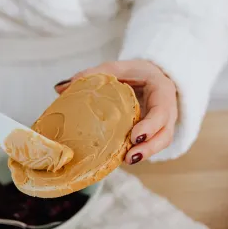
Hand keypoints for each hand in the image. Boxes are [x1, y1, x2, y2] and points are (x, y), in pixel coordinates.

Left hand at [55, 60, 177, 163]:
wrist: (150, 76)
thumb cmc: (134, 72)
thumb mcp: (116, 67)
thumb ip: (93, 75)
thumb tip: (60, 88)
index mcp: (162, 90)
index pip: (162, 110)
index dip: (151, 125)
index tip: (135, 136)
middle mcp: (167, 109)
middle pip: (165, 133)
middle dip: (150, 147)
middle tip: (130, 157)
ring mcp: (163, 123)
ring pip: (160, 143)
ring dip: (145, 153)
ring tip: (126, 161)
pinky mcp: (154, 133)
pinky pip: (150, 145)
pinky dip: (138, 151)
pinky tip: (122, 158)